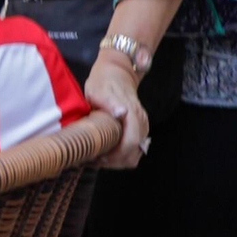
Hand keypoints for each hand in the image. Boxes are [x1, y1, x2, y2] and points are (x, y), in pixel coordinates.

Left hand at [83, 52, 150, 168]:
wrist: (116, 74)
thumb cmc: (103, 83)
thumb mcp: (99, 90)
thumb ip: (110, 103)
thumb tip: (122, 113)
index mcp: (133, 114)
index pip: (130, 144)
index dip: (114, 156)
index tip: (97, 157)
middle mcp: (141, 122)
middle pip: (132, 155)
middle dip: (113, 162)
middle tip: (93, 159)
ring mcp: (142, 127)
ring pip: (133, 156)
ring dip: (116, 161)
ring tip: (97, 156)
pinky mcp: (139, 131)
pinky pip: (133, 152)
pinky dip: (120, 156)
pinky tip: (105, 152)